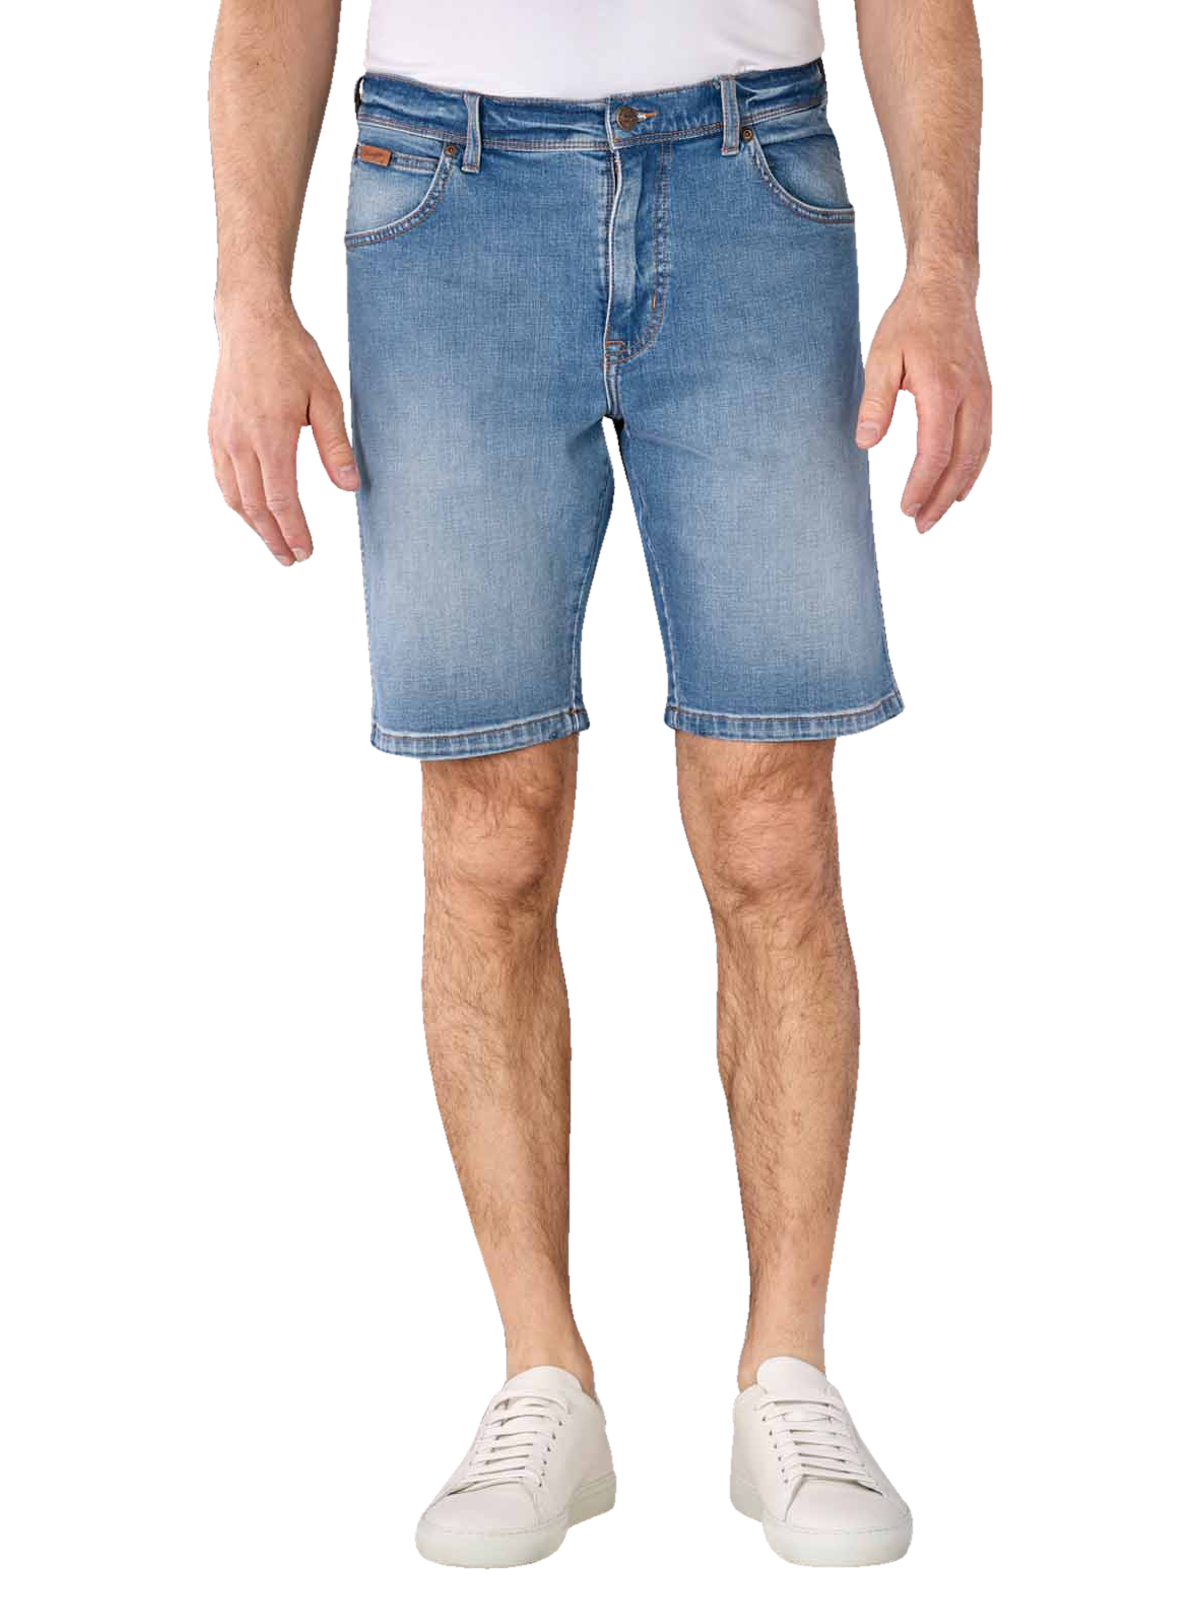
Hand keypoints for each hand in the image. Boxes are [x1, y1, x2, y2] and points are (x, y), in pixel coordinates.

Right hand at [209, 300, 359, 563]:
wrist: (250, 323)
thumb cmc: (292, 356)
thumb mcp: (325, 398)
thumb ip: (335, 445)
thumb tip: (349, 485)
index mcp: (270, 437)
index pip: (280, 500)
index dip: (292, 530)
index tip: (305, 550)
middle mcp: (240, 442)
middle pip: (255, 505)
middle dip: (273, 536)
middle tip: (290, 557)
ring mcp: (223, 436)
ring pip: (235, 494)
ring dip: (253, 522)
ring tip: (272, 539)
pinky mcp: (215, 429)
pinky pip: (223, 475)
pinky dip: (236, 498)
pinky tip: (249, 507)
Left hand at [854, 272, 991, 534]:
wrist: (945, 291)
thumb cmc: (911, 323)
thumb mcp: (882, 357)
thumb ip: (876, 403)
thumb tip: (868, 445)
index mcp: (942, 389)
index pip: (935, 452)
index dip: (921, 485)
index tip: (905, 507)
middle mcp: (971, 397)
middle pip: (962, 462)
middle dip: (941, 498)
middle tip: (920, 523)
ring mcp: (984, 398)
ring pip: (977, 456)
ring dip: (957, 490)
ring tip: (936, 515)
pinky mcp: (986, 398)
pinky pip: (982, 443)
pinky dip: (969, 470)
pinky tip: (954, 486)